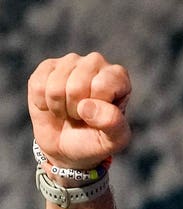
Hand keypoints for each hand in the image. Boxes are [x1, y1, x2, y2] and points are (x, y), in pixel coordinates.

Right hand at [28, 52, 131, 169]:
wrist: (68, 146)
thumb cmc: (96, 139)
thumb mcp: (114, 139)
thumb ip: (112, 123)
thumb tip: (87, 106)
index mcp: (118, 77)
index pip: (102, 85)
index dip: (95, 108)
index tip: (98, 116)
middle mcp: (96, 63)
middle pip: (76, 86)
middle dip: (75, 109)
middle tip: (81, 115)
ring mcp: (71, 62)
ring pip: (55, 87)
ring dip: (59, 107)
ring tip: (68, 111)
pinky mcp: (47, 67)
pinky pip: (38, 86)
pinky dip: (42, 104)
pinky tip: (53, 105)